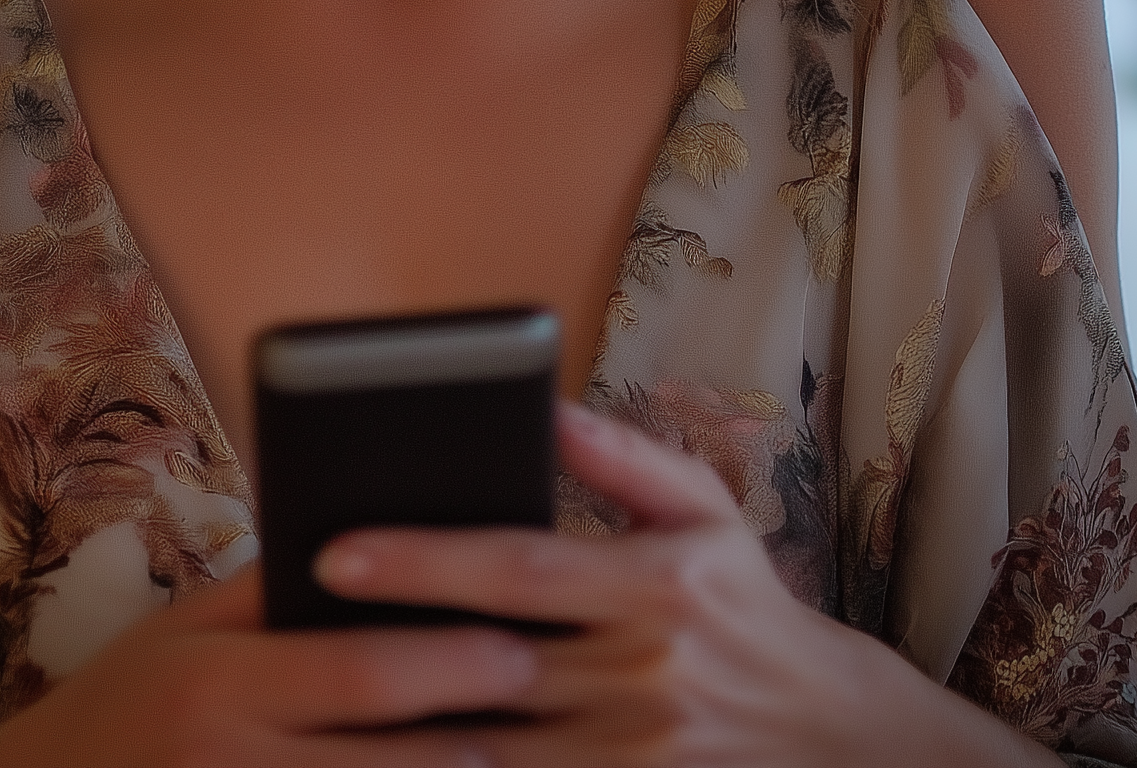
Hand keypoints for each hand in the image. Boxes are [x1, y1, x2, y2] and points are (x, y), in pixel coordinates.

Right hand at [0, 560, 537, 766]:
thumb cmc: (123, 702)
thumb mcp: (183, 633)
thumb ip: (274, 597)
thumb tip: (385, 549)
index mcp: (218, 683)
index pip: (358, 672)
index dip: (449, 662)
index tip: (518, 646)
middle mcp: (228, 761)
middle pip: (387, 764)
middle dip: (478, 741)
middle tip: (548, 709)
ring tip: (516, 762)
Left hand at [312, 403, 1052, 767]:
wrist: (845, 745)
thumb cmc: (755, 615)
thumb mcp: (708, 516)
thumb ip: (623, 458)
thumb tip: (542, 403)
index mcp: (658, 585)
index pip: (517, 567)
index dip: (423, 559)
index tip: (334, 550)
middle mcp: (645, 674)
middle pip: (488, 664)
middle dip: (385, 652)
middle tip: (291, 632)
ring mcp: (639, 755)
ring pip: (493, 750)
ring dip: (405, 732)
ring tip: (318, 704)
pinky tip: (400, 758)